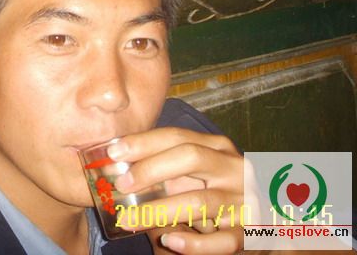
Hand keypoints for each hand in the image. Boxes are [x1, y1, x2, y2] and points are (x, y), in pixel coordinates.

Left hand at [108, 127, 243, 253]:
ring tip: (129, 220)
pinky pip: (223, 240)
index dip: (143, 142)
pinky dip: (195, 243)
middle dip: (151, 168)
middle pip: (190, 157)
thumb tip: (114, 169)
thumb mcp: (193, 176)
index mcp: (217, 148)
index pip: (176, 136)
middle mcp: (234, 168)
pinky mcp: (253, 234)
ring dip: (159, 211)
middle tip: (120, 183)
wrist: (266, 223)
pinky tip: (170, 240)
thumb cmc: (215, 194)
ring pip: (200, 201)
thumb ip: (163, 170)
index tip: (113, 152)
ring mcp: (246, 200)